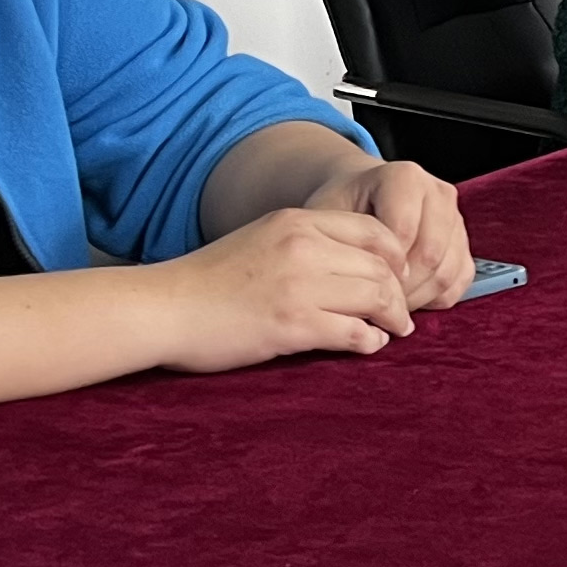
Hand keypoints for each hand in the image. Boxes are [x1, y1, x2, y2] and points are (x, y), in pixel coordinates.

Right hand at [151, 208, 420, 370]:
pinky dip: (370, 340)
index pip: (373, 230)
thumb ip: (304, 244)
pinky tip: (369, 344)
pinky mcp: (292, 325)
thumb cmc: (207, 281)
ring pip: (375, 297)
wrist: (163, 308)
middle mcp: (303, 247)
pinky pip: (354, 332)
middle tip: (403, 311)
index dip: (396, 256)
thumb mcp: (261, 240)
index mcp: (297, 222)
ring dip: (393, 317)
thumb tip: (351, 267)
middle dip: (400, 292)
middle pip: (380, 266)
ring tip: (395, 329)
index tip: (401, 274)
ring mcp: (299, 286)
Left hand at [306, 153, 475, 308]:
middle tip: (374, 305)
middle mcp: (437, 193)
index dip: (382, 267)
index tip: (361, 284)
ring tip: (388, 305)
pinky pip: (460, 279)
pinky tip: (408, 299)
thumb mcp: (327, 214)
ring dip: (418, 297)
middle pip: (430, 254)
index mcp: (405, 177)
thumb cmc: (342, 207)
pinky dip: (436, 298)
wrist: (362, 195)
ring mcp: (455, 218)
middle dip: (401, 288)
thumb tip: (356, 286)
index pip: (403, 232)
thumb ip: (340, 242)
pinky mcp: (464, 242)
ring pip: (447, 270)